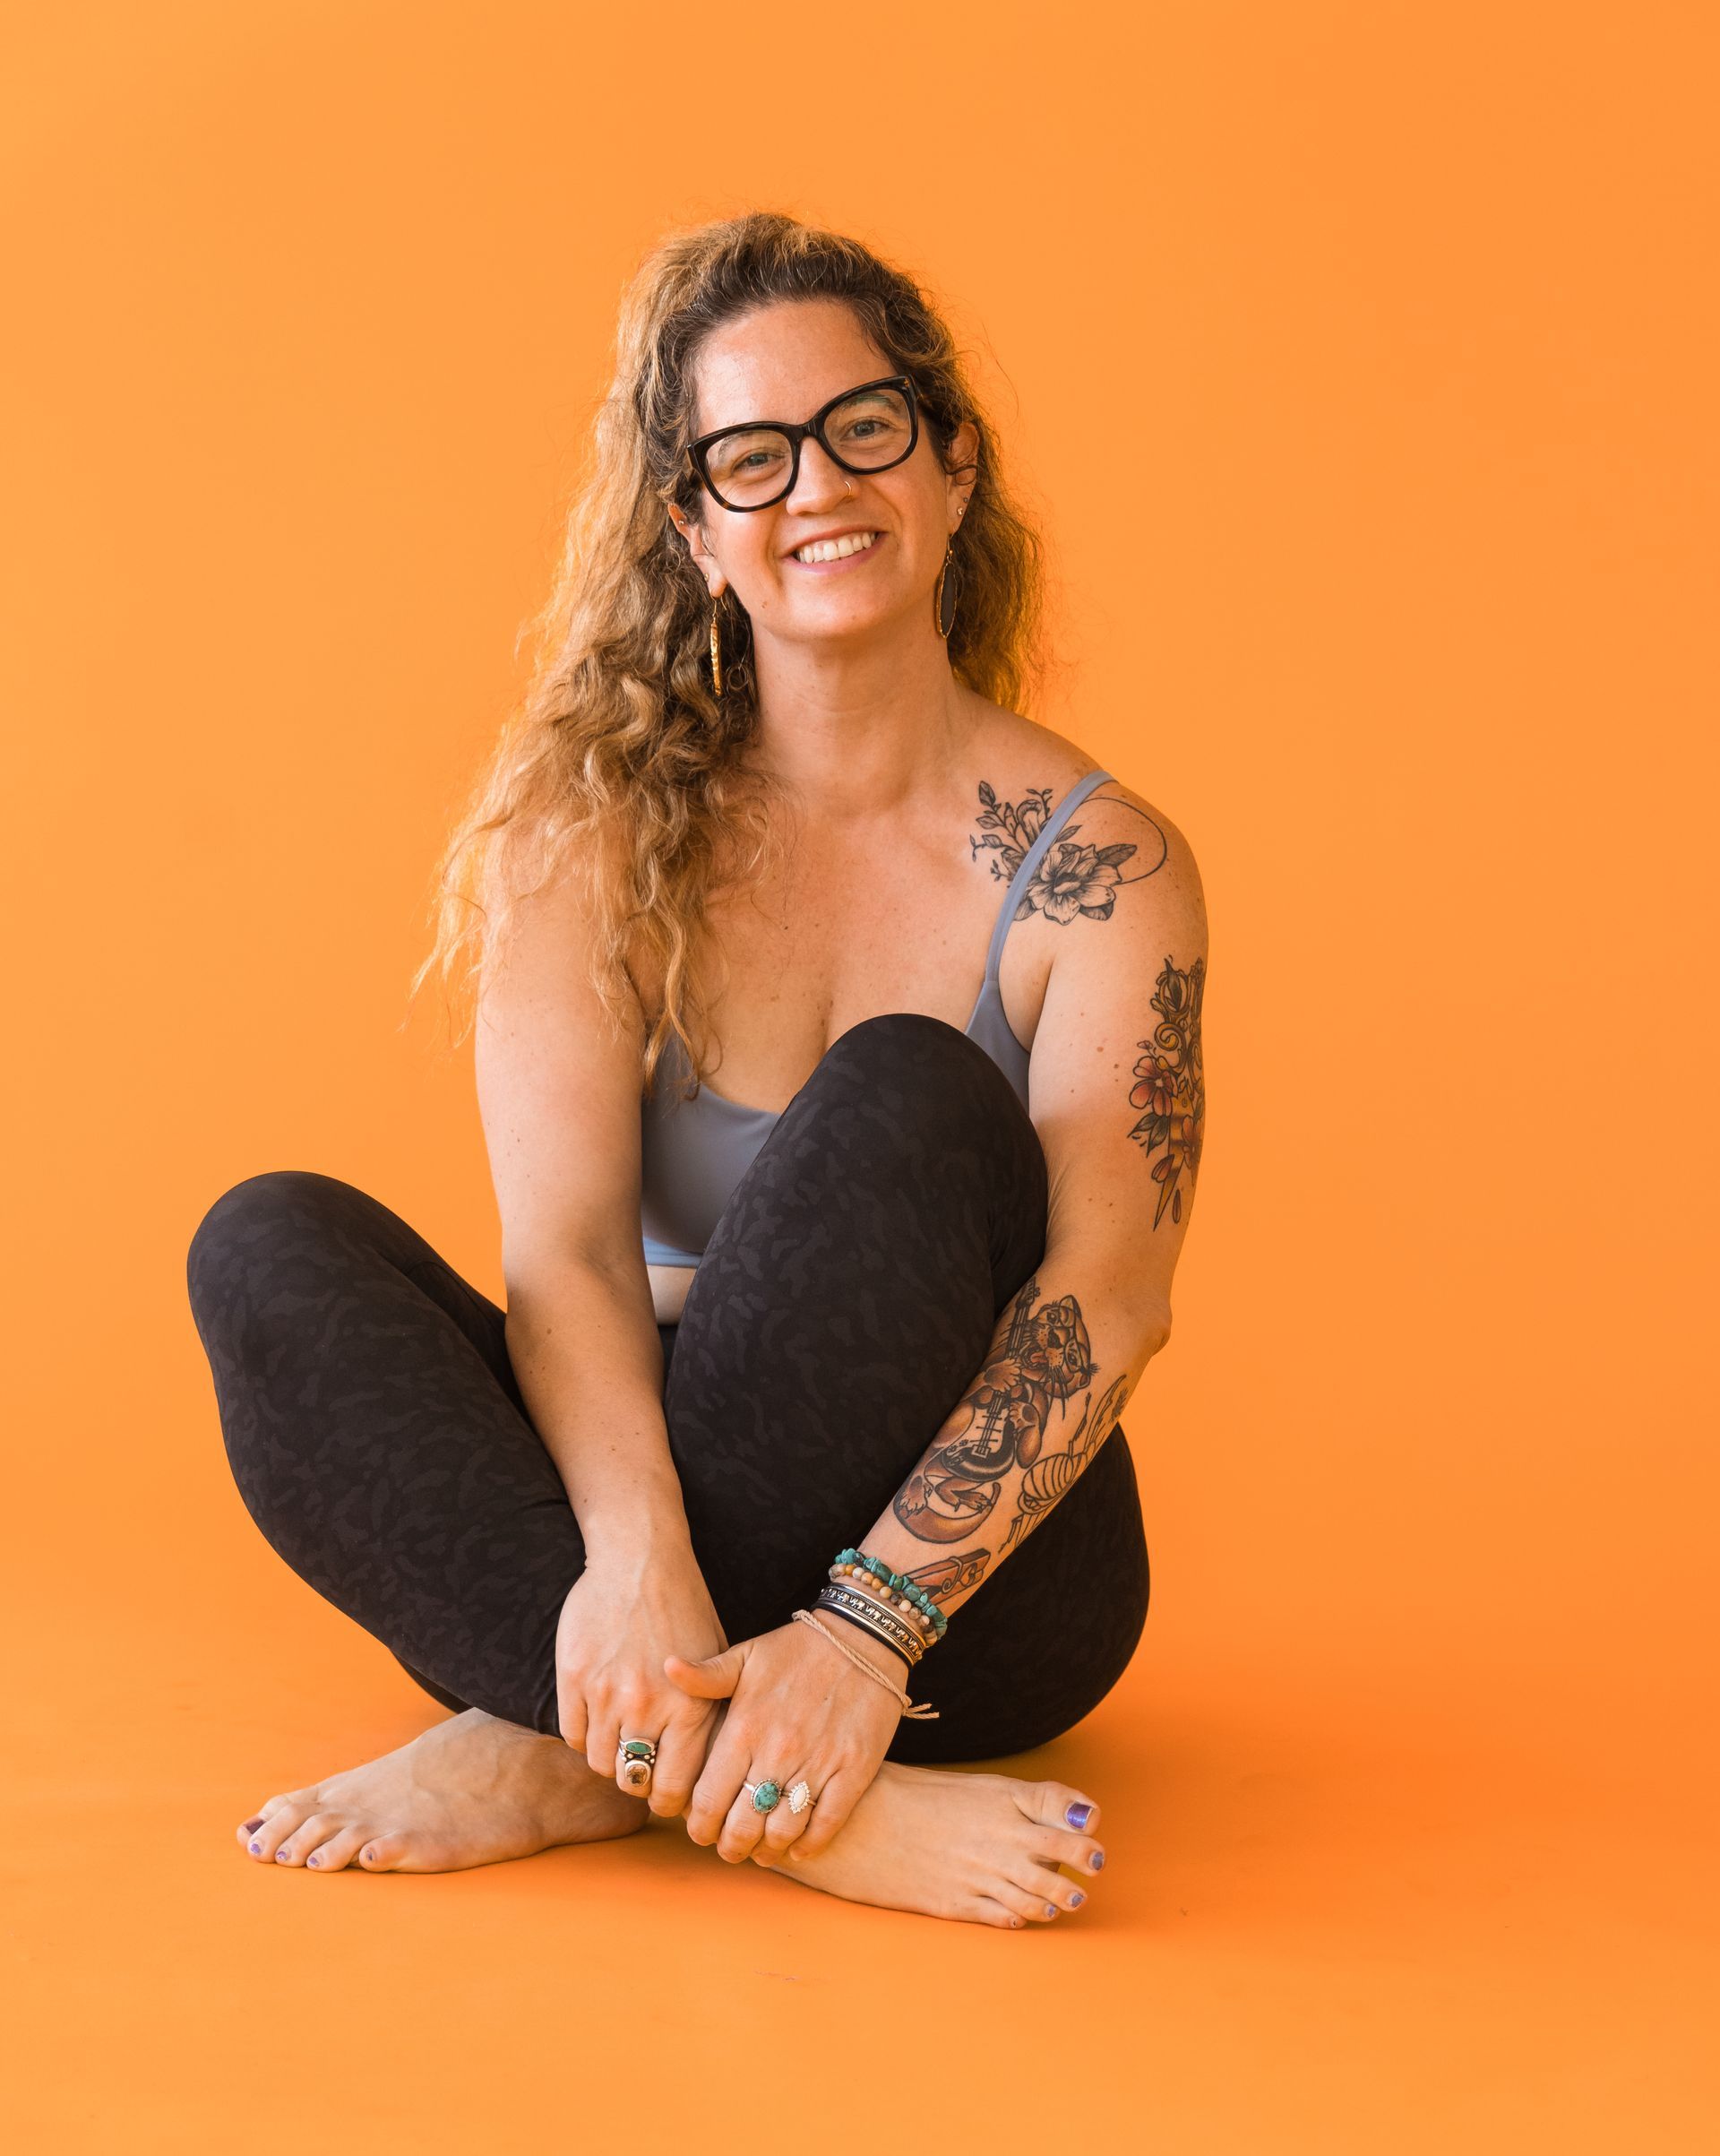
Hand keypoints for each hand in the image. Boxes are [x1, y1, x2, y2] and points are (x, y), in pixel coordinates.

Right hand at [554, 1528, 728, 1818]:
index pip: (674, 1789)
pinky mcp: (574, 1678)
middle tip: (642, 1770)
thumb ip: (711, 1716)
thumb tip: (712, 1773)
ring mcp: (607, 1693)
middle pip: (633, 1781)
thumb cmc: (685, 1610)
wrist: (640, 1559)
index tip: (666, 1796)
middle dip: (639, 1783)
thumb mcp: (717, 1662)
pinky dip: (584, 1734)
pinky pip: (572, 1734)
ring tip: (621, 1739)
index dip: (668, 1801)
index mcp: (691, 1707)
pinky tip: (598, 1717)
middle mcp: (648, 1706)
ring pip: (600, 1762)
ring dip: (610, 1758)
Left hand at [665, 1614, 906, 1865]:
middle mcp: (777, 1752)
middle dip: (730, 1846)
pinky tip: (797, 1845)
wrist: (864, 1636)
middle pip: (742, 1825)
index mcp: (745, 1727)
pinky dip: (809, 1844)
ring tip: (760, 1850)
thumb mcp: (748, 1655)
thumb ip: (706, 1675)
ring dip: (767, 1850)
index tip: (699, 1830)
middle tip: (728, 1848)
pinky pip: (826, 1823)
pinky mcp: (854, 1771)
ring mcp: (818, 1764)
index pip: (709, 1799)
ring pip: (782, 1831)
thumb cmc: (799, 1647)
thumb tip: (666, 1667)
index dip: (699, 1825)